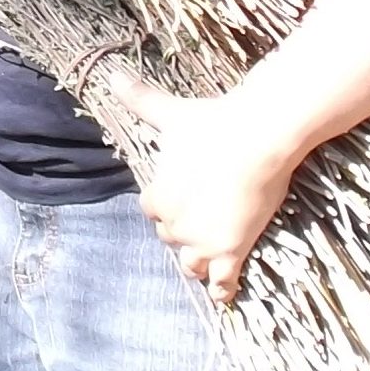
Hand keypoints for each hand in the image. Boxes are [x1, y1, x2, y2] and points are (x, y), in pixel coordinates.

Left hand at [114, 69, 302, 305]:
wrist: (257, 138)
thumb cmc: (213, 124)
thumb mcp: (171, 114)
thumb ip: (141, 99)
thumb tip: (112, 75)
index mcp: (157, 196)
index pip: (152, 210)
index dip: (166, 206)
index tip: (181, 199)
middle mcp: (174, 224)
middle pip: (171, 238)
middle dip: (183, 232)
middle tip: (201, 222)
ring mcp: (202, 241)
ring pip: (191, 264)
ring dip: (197, 262)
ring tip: (207, 259)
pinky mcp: (231, 251)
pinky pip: (221, 282)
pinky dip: (221, 290)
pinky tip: (222, 295)